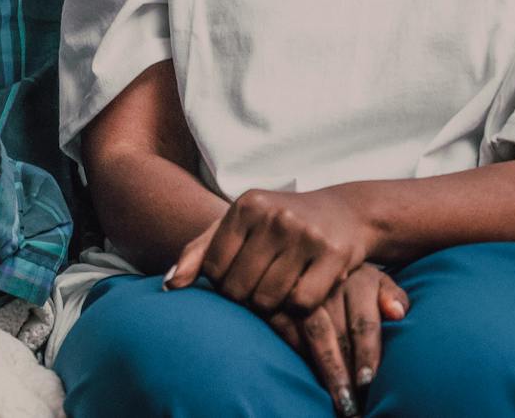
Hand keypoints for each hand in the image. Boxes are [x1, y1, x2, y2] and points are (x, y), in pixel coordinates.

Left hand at [165, 186, 378, 317]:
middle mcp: (274, 216)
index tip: (237, 279)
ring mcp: (305, 234)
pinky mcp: (333, 254)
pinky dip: (298, 308)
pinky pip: (301, 303)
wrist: (346, 212)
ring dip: (271, 306)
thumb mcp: (238, 225)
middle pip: (239, 288)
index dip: (222, 284)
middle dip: (245, 298)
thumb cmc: (280, 223)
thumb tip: (168, 286)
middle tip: (260, 289)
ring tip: (279, 291)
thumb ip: (200, 252)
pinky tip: (302, 291)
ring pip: (268, 299)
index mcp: (246, 205)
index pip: (214, 269)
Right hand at [266, 265, 409, 417]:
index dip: (367, 354)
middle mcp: (331, 282)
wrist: (317, 249)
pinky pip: (286, 327)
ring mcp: (303, 287)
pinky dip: (299, 352)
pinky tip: (311, 373)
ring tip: (336, 397)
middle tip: (351, 403)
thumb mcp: (379, 280)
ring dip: (324, 368)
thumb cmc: (355, 278)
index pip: (364, 323)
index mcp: (361, 278)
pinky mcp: (278, 295)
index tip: (367, 382)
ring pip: (313, 333)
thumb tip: (397, 314)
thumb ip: (392, 296)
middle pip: (338, 333)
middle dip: (344, 372)